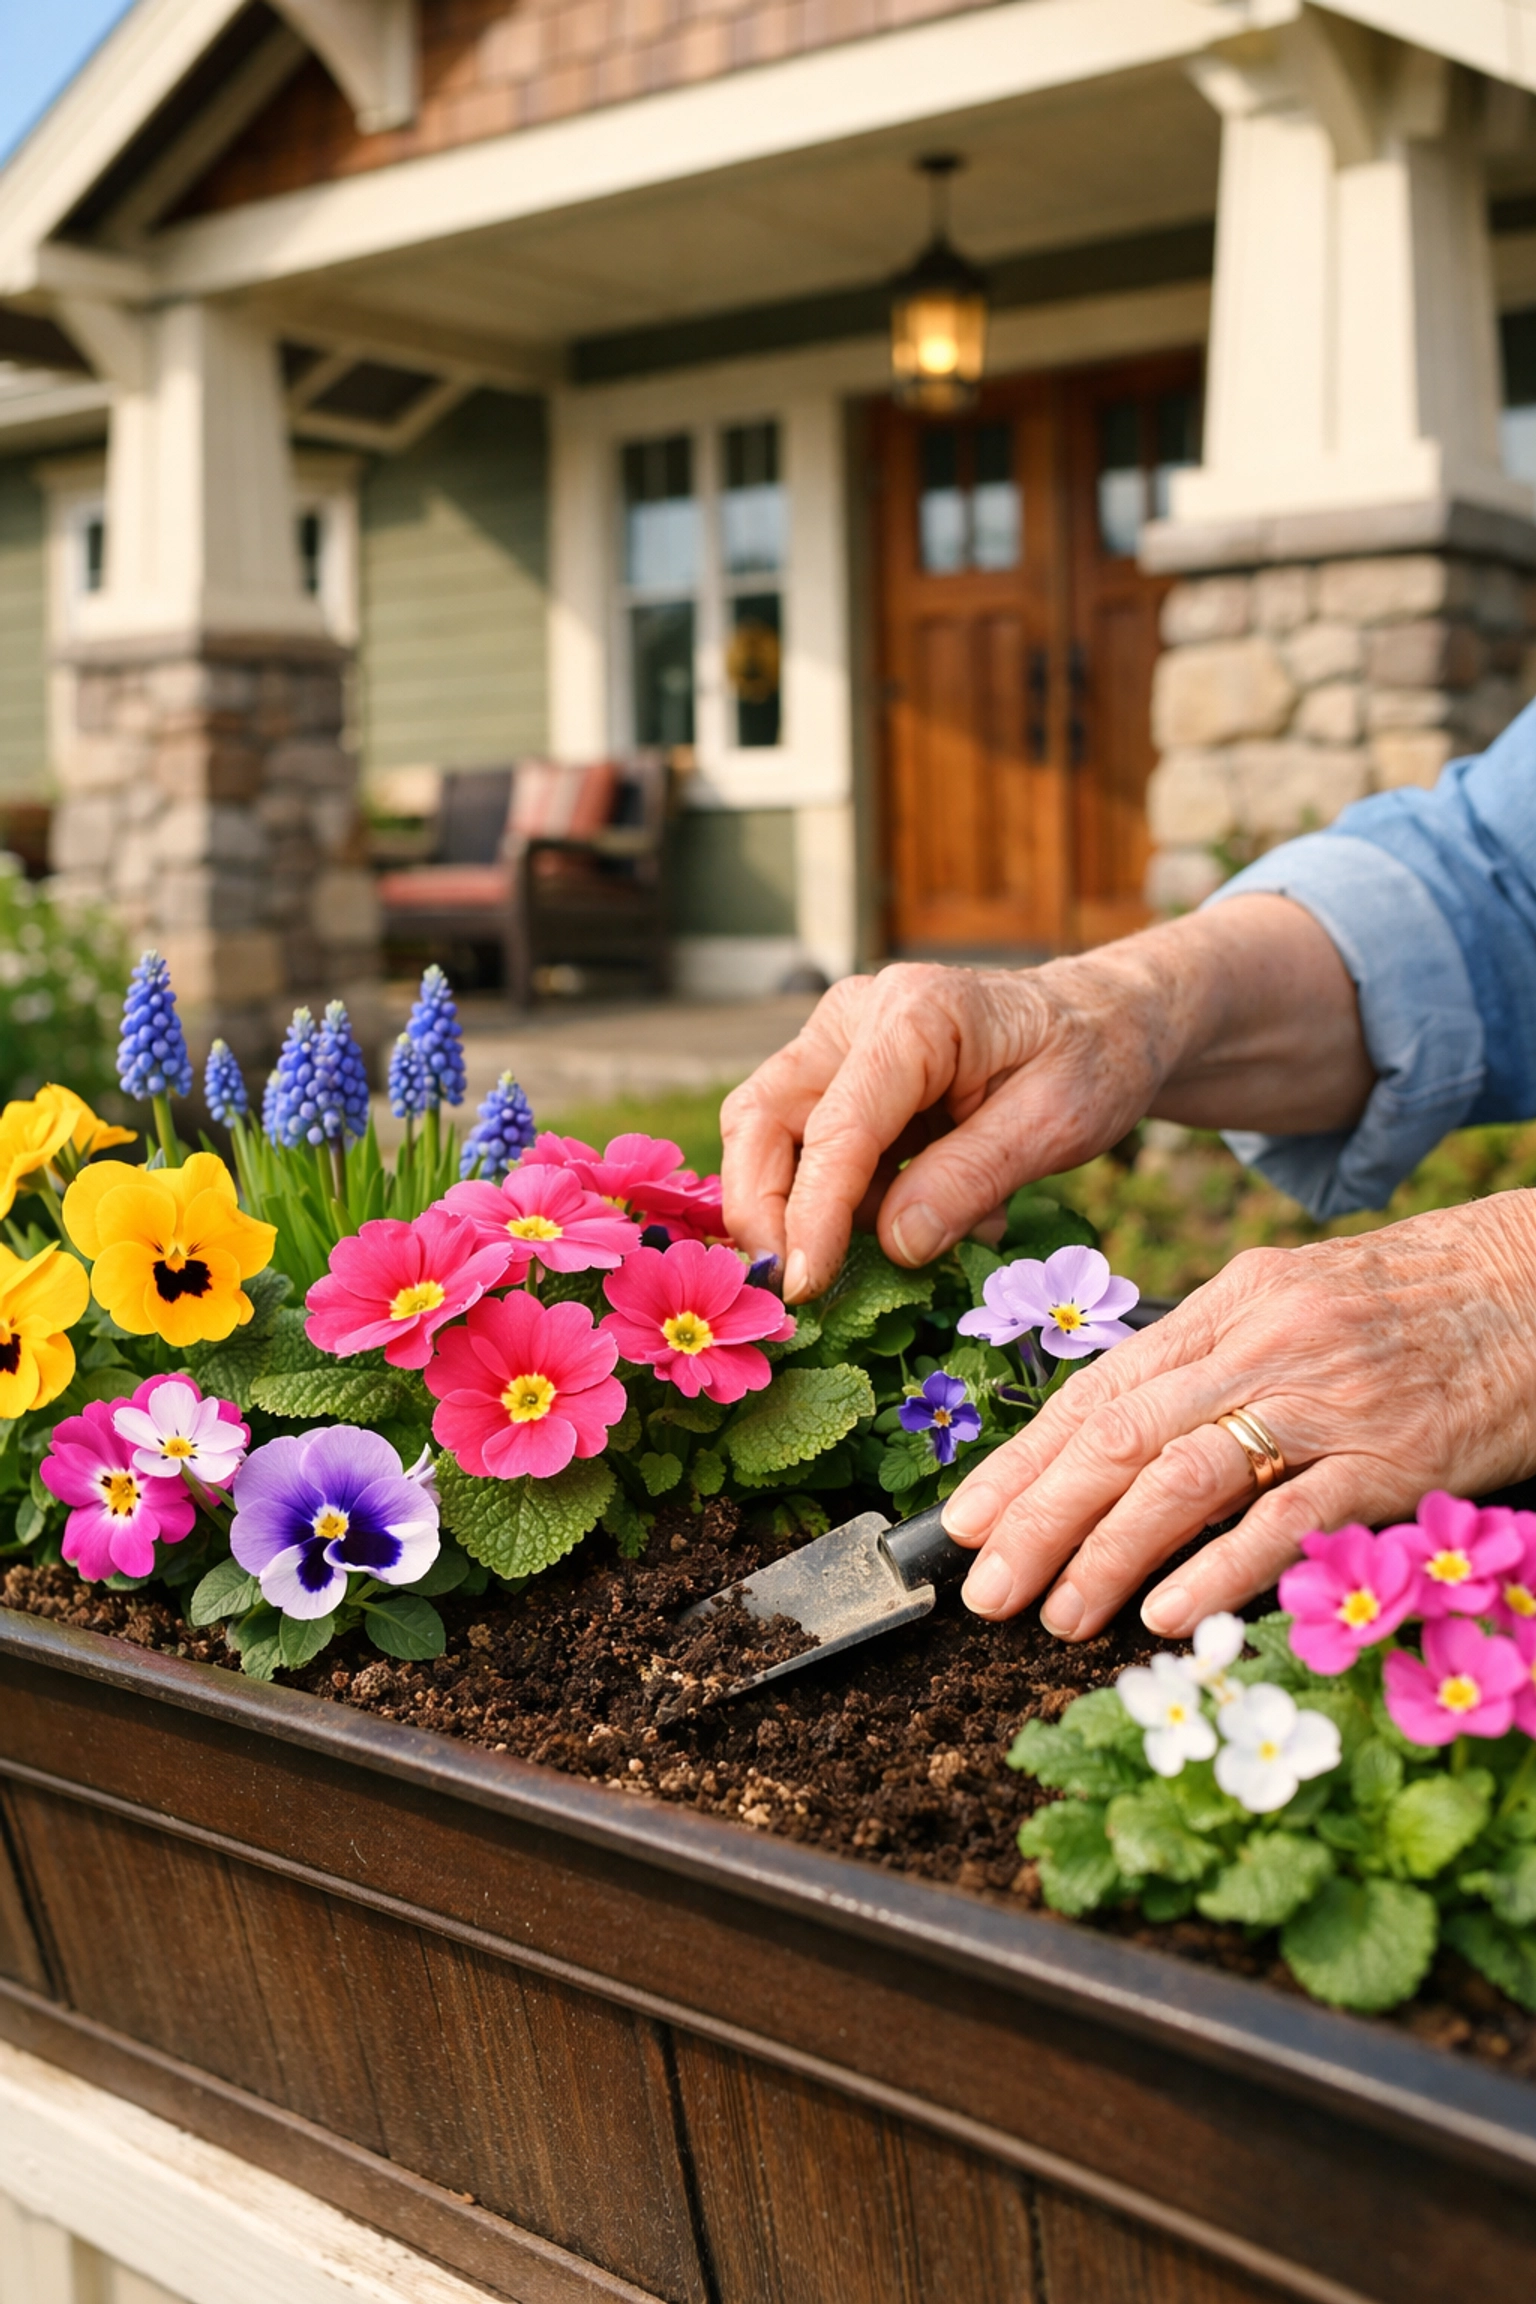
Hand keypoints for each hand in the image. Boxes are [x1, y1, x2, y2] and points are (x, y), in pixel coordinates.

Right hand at [720, 958, 1175, 1301]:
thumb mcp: (1057, 1124)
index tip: (804, 1289)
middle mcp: (857, 1018)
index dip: (813, 1216)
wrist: (1104, 1022)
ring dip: (799, 1210)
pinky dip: (842, 1202)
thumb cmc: (1091, 1061)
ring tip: (879, 1257)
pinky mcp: (841, 1077)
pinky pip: (810, 1148)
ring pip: (769, 1134)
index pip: (836, 1128)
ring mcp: (840, 1044)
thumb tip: (895, 1245)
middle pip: (761, 1118)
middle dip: (761, 1211)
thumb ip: (971, 1179)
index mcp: (915, 1015)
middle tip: (791, 1289)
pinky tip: (911, 1222)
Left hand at [941, 1194, 1535, 1636]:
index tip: (964, 1520)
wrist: (1535, 1284)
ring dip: (1105, 1552)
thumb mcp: (1294, 1306)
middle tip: (982, 1587)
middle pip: (1119, 1434)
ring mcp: (1324, 1400)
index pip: (1100, 1388)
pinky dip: (1216, 1568)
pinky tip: (1163, 1612)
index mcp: (1228, 1306)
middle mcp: (1261, 1344)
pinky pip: (1286, 1517)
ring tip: (1053, 1615)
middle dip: (1037, 1516)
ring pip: (1183, 1477)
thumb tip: (1116, 1441)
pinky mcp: (1390, 1457)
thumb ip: (1211, 1365)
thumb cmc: (1411, 1306)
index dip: (1024, 1460)